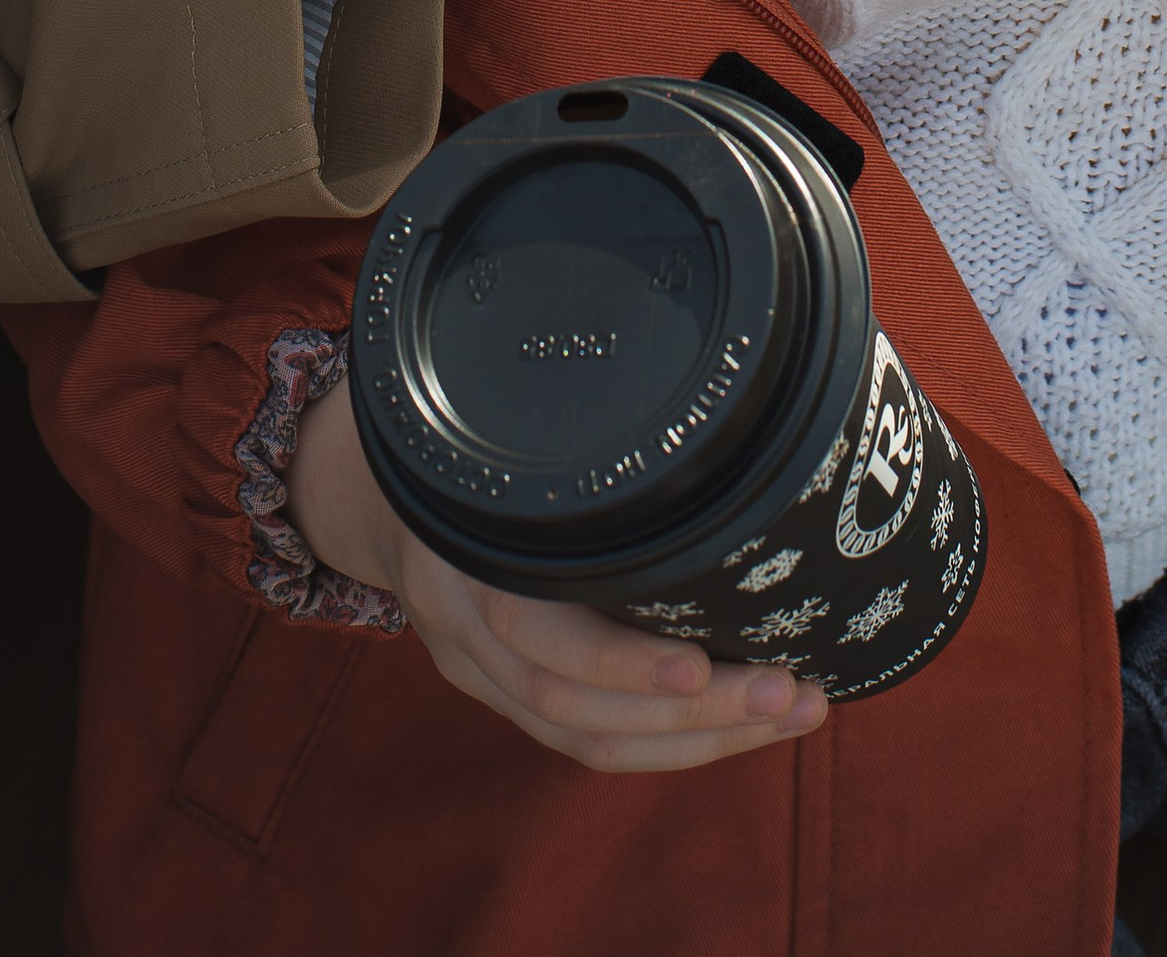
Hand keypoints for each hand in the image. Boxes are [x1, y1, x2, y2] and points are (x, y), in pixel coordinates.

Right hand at [288, 376, 825, 769]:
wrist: (375, 493)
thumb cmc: (470, 443)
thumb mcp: (504, 422)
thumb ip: (583, 448)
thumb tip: (712, 423)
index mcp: (464, 546)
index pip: (529, 629)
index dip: (617, 659)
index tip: (704, 663)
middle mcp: (462, 622)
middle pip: (572, 702)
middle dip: (693, 713)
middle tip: (791, 696)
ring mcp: (478, 670)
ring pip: (585, 735)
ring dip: (698, 739)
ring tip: (787, 714)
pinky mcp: (502, 697)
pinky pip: (585, 742)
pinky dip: (664, 744)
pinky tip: (734, 727)